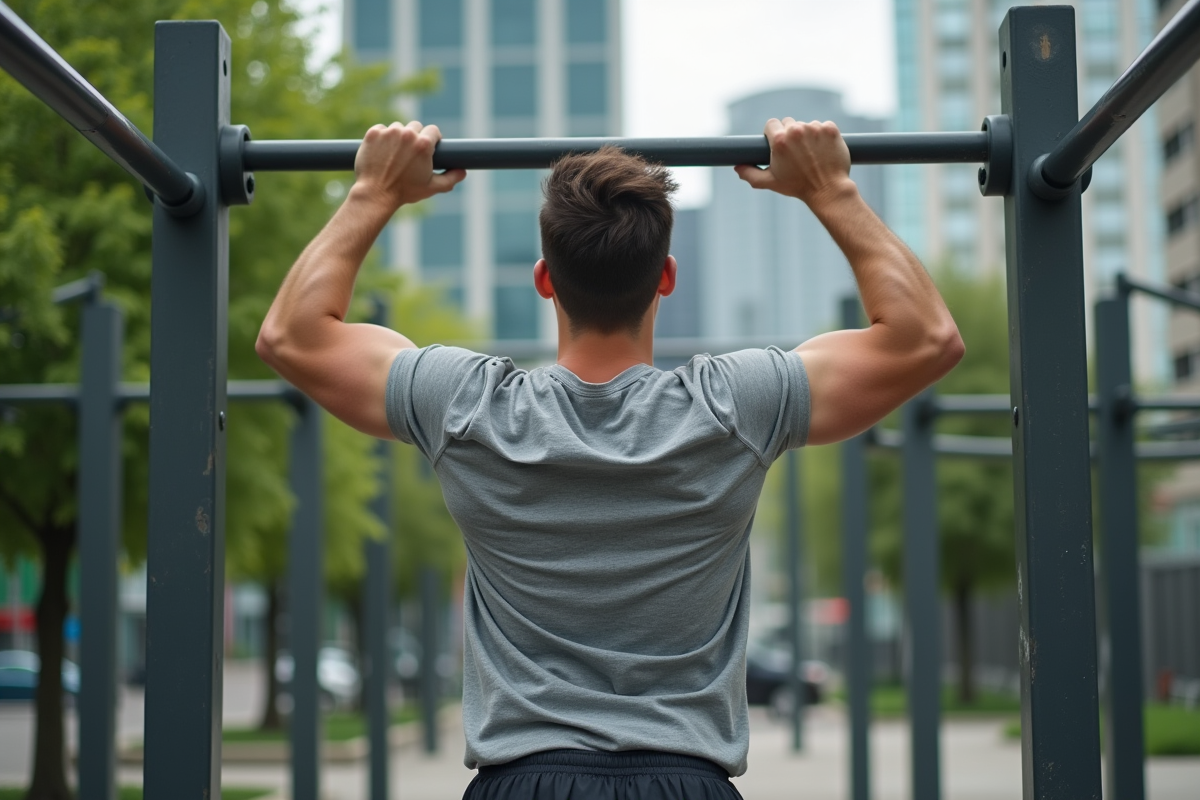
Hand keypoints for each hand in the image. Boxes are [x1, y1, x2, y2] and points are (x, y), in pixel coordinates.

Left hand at [353, 121, 465, 208]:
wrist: (376, 194)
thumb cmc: (405, 192)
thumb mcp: (432, 187)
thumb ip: (450, 179)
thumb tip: (463, 172)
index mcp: (423, 144)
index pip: (433, 130)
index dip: (432, 139)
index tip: (428, 147)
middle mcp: (407, 134)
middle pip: (416, 126)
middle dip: (415, 137)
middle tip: (410, 154)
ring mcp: (388, 132)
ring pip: (398, 128)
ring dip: (398, 137)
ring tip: (395, 155)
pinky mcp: (373, 133)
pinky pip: (381, 129)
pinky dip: (382, 138)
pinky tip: (382, 152)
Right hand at [735, 118, 852, 206]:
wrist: (828, 190)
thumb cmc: (798, 187)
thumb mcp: (770, 182)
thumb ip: (750, 174)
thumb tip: (738, 168)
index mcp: (779, 140)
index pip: (771, 124)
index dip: (773, 134)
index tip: (779, 144)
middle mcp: (796, 130)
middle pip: (789, 122)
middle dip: (790, 134)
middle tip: (796, 152)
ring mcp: (815, 128)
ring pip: (807, 125)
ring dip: (807, 135)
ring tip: (811, 154)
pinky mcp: (831, 129)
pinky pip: (824, 125)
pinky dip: (824, 135)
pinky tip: (823, 149)